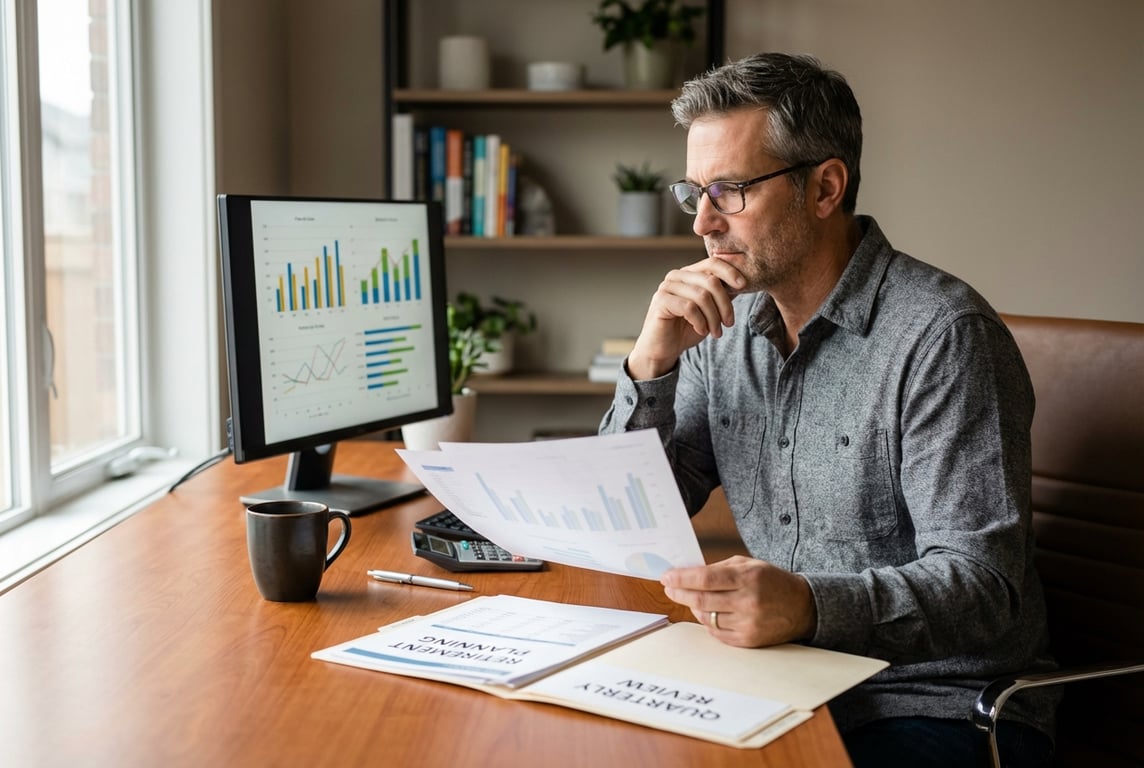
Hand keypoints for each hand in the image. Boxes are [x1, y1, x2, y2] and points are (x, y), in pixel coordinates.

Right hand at [626, 257, 745, 379]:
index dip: (730, 272)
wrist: (663, 349)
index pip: (712, 263)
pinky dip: (700, 321)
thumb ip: (721, 295)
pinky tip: (701, 330)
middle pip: (711, 281)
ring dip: (713, 317)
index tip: (743, 286)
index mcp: (689, 273)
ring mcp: (667, 286)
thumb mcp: (710, 311)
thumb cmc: (686, 329)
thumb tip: (742, 283)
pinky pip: (689, 307)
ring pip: (702, 295)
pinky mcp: (660, 301)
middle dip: (725, 304)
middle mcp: (677, 276)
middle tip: (729, 323)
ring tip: (715, 332)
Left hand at [660, 556, 817, 647]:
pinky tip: (710, 612)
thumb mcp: (749, 565)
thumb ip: (718, 567)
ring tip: (694, 598)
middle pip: (701, 600)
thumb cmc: (771, 581)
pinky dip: (708, 622)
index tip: (666, 577)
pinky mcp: (748, 640)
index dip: (682, 578)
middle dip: (679, 593)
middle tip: (669, 588)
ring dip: (694, 607)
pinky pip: (716, 632)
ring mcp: (748, 624)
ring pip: (706, 617)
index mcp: (748, 577)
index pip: (705, 578)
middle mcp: (748, 601)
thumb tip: (687, 574)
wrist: (802, 607)